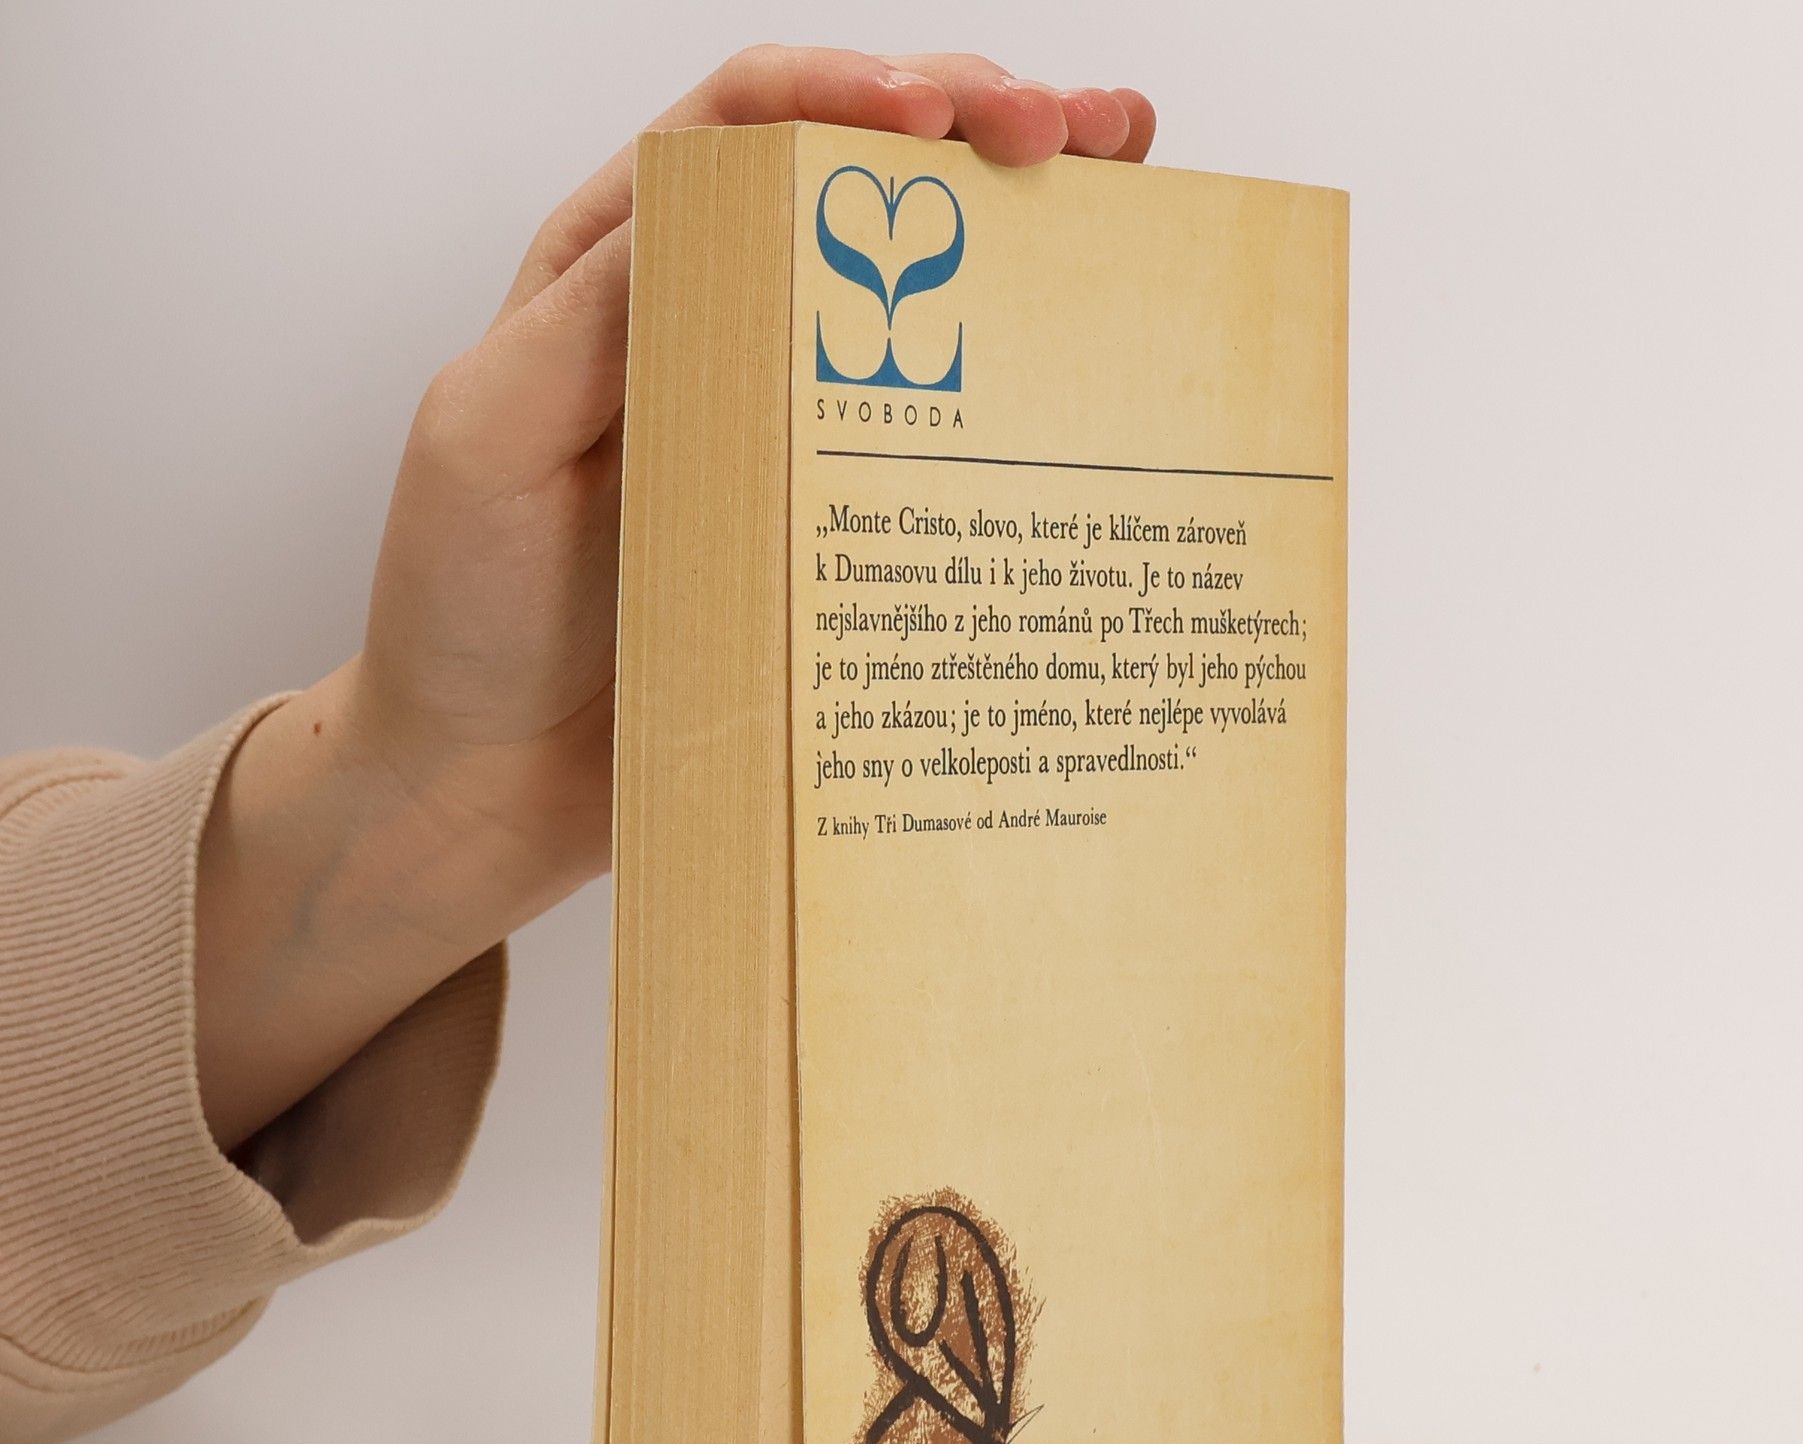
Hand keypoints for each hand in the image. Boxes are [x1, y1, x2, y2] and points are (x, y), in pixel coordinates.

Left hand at [195, 48, 1154, 1147]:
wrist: (488, 780)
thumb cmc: (464, 612)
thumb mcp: (489, 438)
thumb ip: (593, 318)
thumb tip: (721, 205)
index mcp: (620, 274)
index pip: (744, 128)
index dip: (845, 92)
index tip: (935, 112)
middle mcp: (718, 330)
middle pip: (861, 186)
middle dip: (979, 127)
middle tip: (1078, 133)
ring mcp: (787, 429)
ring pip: (919, 298)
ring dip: (1026, 230)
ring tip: (1124, 188)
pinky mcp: (830, 527)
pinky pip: (933, 441)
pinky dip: (1018, 387)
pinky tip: (1088, 359)